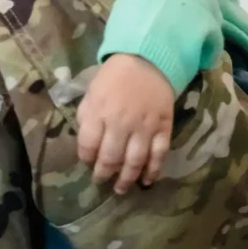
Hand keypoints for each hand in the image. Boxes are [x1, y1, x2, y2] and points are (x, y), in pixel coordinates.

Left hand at [76, 54, 174, 194]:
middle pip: (110, 158)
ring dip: (126, 179)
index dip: (86, 158)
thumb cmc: (115, 76)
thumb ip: (86, 115)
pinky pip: (159, 155)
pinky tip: (146, 181)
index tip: (87, 162)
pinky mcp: (163, 128)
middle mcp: (121, 122)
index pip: (88, 145)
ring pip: (134, 161)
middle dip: (103, 173)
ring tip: (120, 189)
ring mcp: (144, 127)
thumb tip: (85, 141)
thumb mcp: (92, 89)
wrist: (148, 59)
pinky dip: (153, 171)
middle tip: (101, 180)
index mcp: (99, 110)